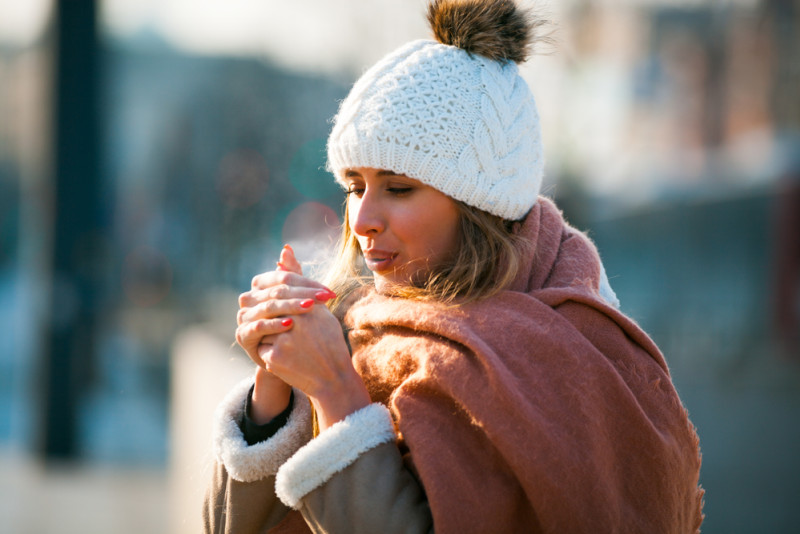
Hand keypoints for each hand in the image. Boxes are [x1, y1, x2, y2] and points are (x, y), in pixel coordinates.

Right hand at [235, 245, 334, 368]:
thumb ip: (292, 274)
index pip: (284, 278)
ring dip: (291, 306)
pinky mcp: (242, 335)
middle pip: (278, 292)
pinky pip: (258, 327)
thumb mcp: (297, 299)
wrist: (286, 357)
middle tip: (326, 299)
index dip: (308, 283)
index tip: (330, 292)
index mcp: (260, 285)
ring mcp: (243, 316)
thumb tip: (286, 248)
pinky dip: (274, 325)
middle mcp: (248, 298)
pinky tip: (290, 325)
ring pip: (269, 307)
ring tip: (310, 307)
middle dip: (304, 294)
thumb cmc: (294, 324)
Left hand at [255, 248, 370, 430]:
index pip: (278, 289)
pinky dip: (269, 352)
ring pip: (261, 327)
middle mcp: (296, 318)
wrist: (333, 379)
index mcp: (309, 304)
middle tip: (283, 328)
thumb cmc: (327, 341)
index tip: (282, 308)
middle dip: (271, 317)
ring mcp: (283, 339)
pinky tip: (286, 359)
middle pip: (267, 308)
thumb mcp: (318, 307)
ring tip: (288, 345)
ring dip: (269, 334)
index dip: (276, 298)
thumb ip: (298, 279)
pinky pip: (260, 347)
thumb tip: (283, 251)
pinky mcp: (274, 357)